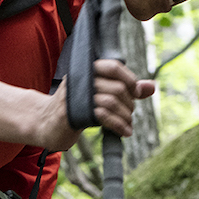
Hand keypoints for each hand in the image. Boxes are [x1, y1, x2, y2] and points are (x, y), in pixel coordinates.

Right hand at [34, 59, 155, 151]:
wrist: (46, 124)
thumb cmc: (77, 108)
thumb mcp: (100, 95)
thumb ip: (125, 89)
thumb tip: (151, 87)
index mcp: (87, 70)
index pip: (114, 67)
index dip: (130, 80)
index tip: (137, 93)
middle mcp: (81, 79)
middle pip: (117, 87)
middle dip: (129, 104)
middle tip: (129, 114)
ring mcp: (76, 95)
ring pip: (112, 101)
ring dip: (125, 116)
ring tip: (127, 125)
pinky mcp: (73, 113)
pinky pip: (104, 116)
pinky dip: (118, 125)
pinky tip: (124, 132)